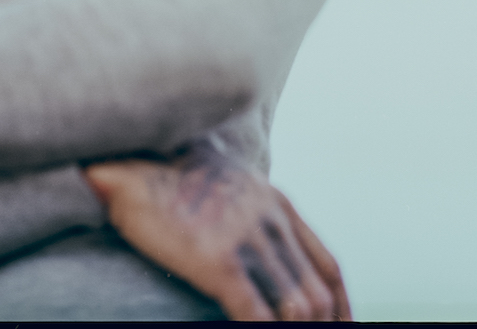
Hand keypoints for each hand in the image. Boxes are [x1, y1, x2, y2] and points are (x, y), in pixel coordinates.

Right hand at [84, 143, 350, 321]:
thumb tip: (272, 252)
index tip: (341, 326)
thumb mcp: (233, 189)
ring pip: (297, 307)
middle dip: (320, 324)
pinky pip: (256, 314)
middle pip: (317, 293)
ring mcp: (247, 240)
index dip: (341, 307)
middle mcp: (271, 221)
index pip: (328, 266)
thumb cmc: (174, 181)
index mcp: (278, 205)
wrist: (135, 163)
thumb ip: (259, 215)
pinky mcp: (218, 260)